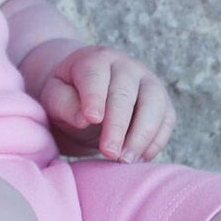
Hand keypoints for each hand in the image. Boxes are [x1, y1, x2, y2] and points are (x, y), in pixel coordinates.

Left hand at [38, 45, 176, 162]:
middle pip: (126, 92)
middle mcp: (126, 66)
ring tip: (125, 161)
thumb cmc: (68, 96)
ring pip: (154, 104)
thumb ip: (63, 104)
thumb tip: (84, 119)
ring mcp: (148, 81)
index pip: (95, 75)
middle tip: (109, 153)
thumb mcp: (54, 97)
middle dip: (118, 125)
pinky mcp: (162, 102)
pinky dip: (156, 141)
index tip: (92, 119)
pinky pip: (167, 119)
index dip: (94, 97)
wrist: (89, 96)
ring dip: (141, 135)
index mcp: (95, 59)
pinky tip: (139, 159)